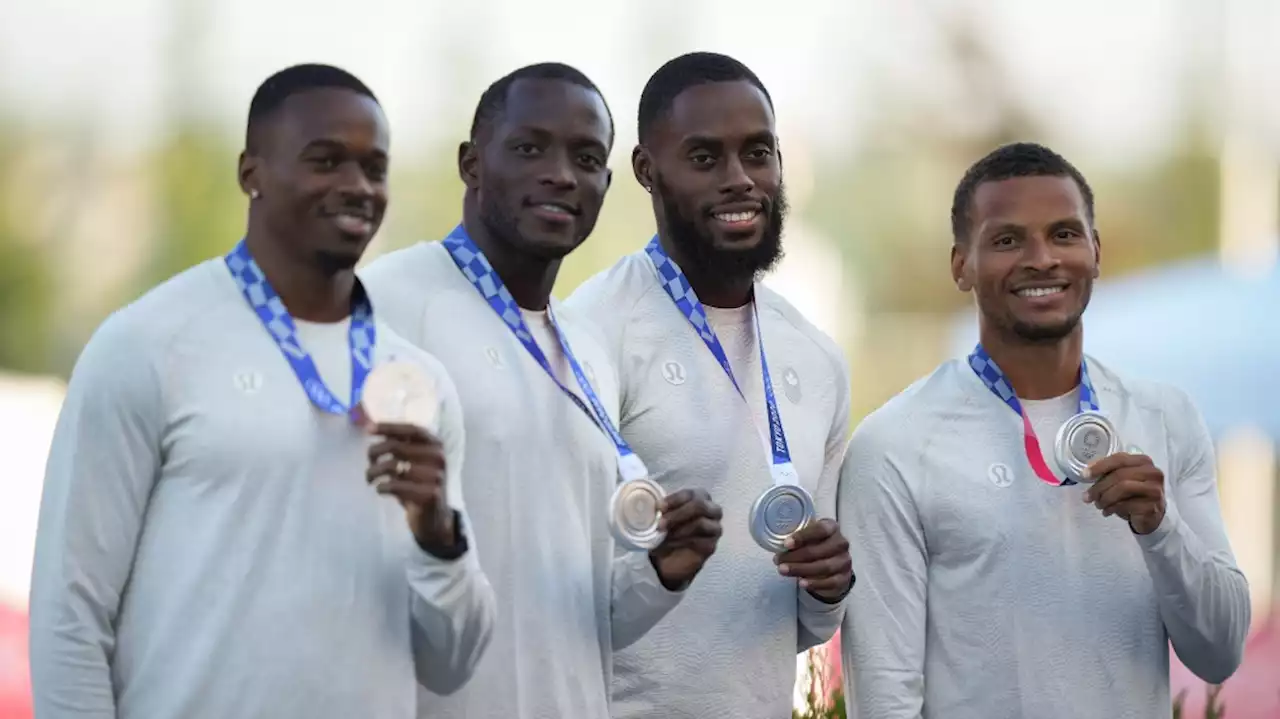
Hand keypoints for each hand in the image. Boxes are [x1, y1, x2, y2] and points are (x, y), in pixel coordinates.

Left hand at [366, 422, 458, 556]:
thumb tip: (370, 426)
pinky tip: (380, 489)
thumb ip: (397, 444)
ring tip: (370, 479)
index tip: (368, 430)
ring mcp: (437, 476)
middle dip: (374, 453)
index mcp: (436, 444)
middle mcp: (439, 457)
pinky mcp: (430, 494)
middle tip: (369, 462)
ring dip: (373, 472)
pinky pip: (395, 486)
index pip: (411, 429)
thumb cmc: (417, 484)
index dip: (389, 427)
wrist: (434, 517)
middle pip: (396, 447)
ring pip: (392, 466)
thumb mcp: (411, 461)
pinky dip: (381, 487)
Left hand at [647, 489, 721, 590]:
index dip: (674, 500)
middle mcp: (713, 510)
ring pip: (700, 523)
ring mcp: (715, 528)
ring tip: (663, 535)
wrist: (672, 557)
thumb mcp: (664, 516)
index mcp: (701, 497)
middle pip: (699, 506)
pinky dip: (680, 542)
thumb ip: (664, 509)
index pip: (690, 494)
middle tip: (660, 523)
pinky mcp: (711, 545)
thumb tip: (655, 506)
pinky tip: (669, 543)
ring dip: (678, 529)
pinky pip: (698, 541)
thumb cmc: (670, 529)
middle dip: (677, 514)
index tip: (659, 507)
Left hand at [775, 518, 852, 602]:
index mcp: (832, 527)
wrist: (834, 566)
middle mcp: (841, 543)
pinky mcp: (845, 578)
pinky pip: (830, 582)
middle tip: (778, 560)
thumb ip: (798, 539)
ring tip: (783, 571)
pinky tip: (801, 583)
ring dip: (801, 569)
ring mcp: (844, 561)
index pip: (820, 529)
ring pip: (824, 567)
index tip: (786, 544)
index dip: (803, 536)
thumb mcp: (809, 538)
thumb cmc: (816, 546)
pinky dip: (814, 583)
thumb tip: (779, 547)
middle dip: (796, 556)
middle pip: (818, 550)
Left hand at [1082, 452, 1165, 534]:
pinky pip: (1127, 504)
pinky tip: (1107, 511)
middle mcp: (1152, 473)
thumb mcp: (1121, 480)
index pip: (1119, 459)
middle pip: (1120, 475)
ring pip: (1123, 488)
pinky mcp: (1153, 506)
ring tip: (1098, 505)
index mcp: (1144, 461)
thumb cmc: (1134, 494)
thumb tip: (1087, 472)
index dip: (1100, 466)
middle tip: (1087, 497)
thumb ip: (1108, 472)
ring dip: (1105, 498)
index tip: (1084, 475)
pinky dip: (1112, 508)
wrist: (1151, 516)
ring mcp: (1155, 489)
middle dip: (1099, 487)